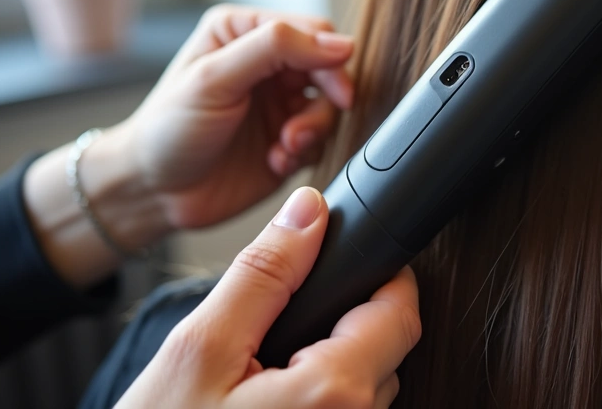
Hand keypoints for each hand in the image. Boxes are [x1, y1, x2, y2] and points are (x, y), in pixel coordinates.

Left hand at [114, 4, 354, 229]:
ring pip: (329, 107)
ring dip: (313, 130)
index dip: (329, 60)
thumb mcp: (215, 78)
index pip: (312, 32)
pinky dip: (305, 153)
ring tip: (284, 147)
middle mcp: (266, 65)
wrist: (154, 192)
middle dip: (324, 102)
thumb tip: (340, 44)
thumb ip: (276, 49)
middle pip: (328, 70)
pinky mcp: (288, 141)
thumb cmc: (169, 130)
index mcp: (244, 33)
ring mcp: (279, 103)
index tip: (336, 92)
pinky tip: (276, 161)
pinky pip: (321, 141)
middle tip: (301, 130)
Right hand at [118, 187, 420, 408]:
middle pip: (385, 354)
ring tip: (261, 382)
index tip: (356, 262)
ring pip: (364, 394)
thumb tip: (307, 211)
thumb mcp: (199, 351)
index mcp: (334, 394)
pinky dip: (317, 408)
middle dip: (346, 329)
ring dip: (329, 374)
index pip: (401, 313)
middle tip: (280, 334)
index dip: (383, 277)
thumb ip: (263, 274)